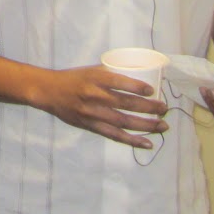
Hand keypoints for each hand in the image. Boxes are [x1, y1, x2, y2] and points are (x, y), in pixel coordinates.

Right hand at [32, 64, 168, 148]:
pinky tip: (147, 143)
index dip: (136, 87)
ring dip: (146, 125)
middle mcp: (94, 96)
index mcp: (94, 78)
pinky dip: (132, 140)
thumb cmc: (74, 79)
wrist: (49, 92)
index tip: (152, 91)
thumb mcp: (91, 71)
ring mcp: (92, 113)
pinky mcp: (91, 126)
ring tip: (163, 125)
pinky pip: (114, 135)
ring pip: (124, 121)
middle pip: (125, 104)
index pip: (118, 82)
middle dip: (148, 108)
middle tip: (164, 108)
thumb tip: (138, 80)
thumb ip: (111, 76)